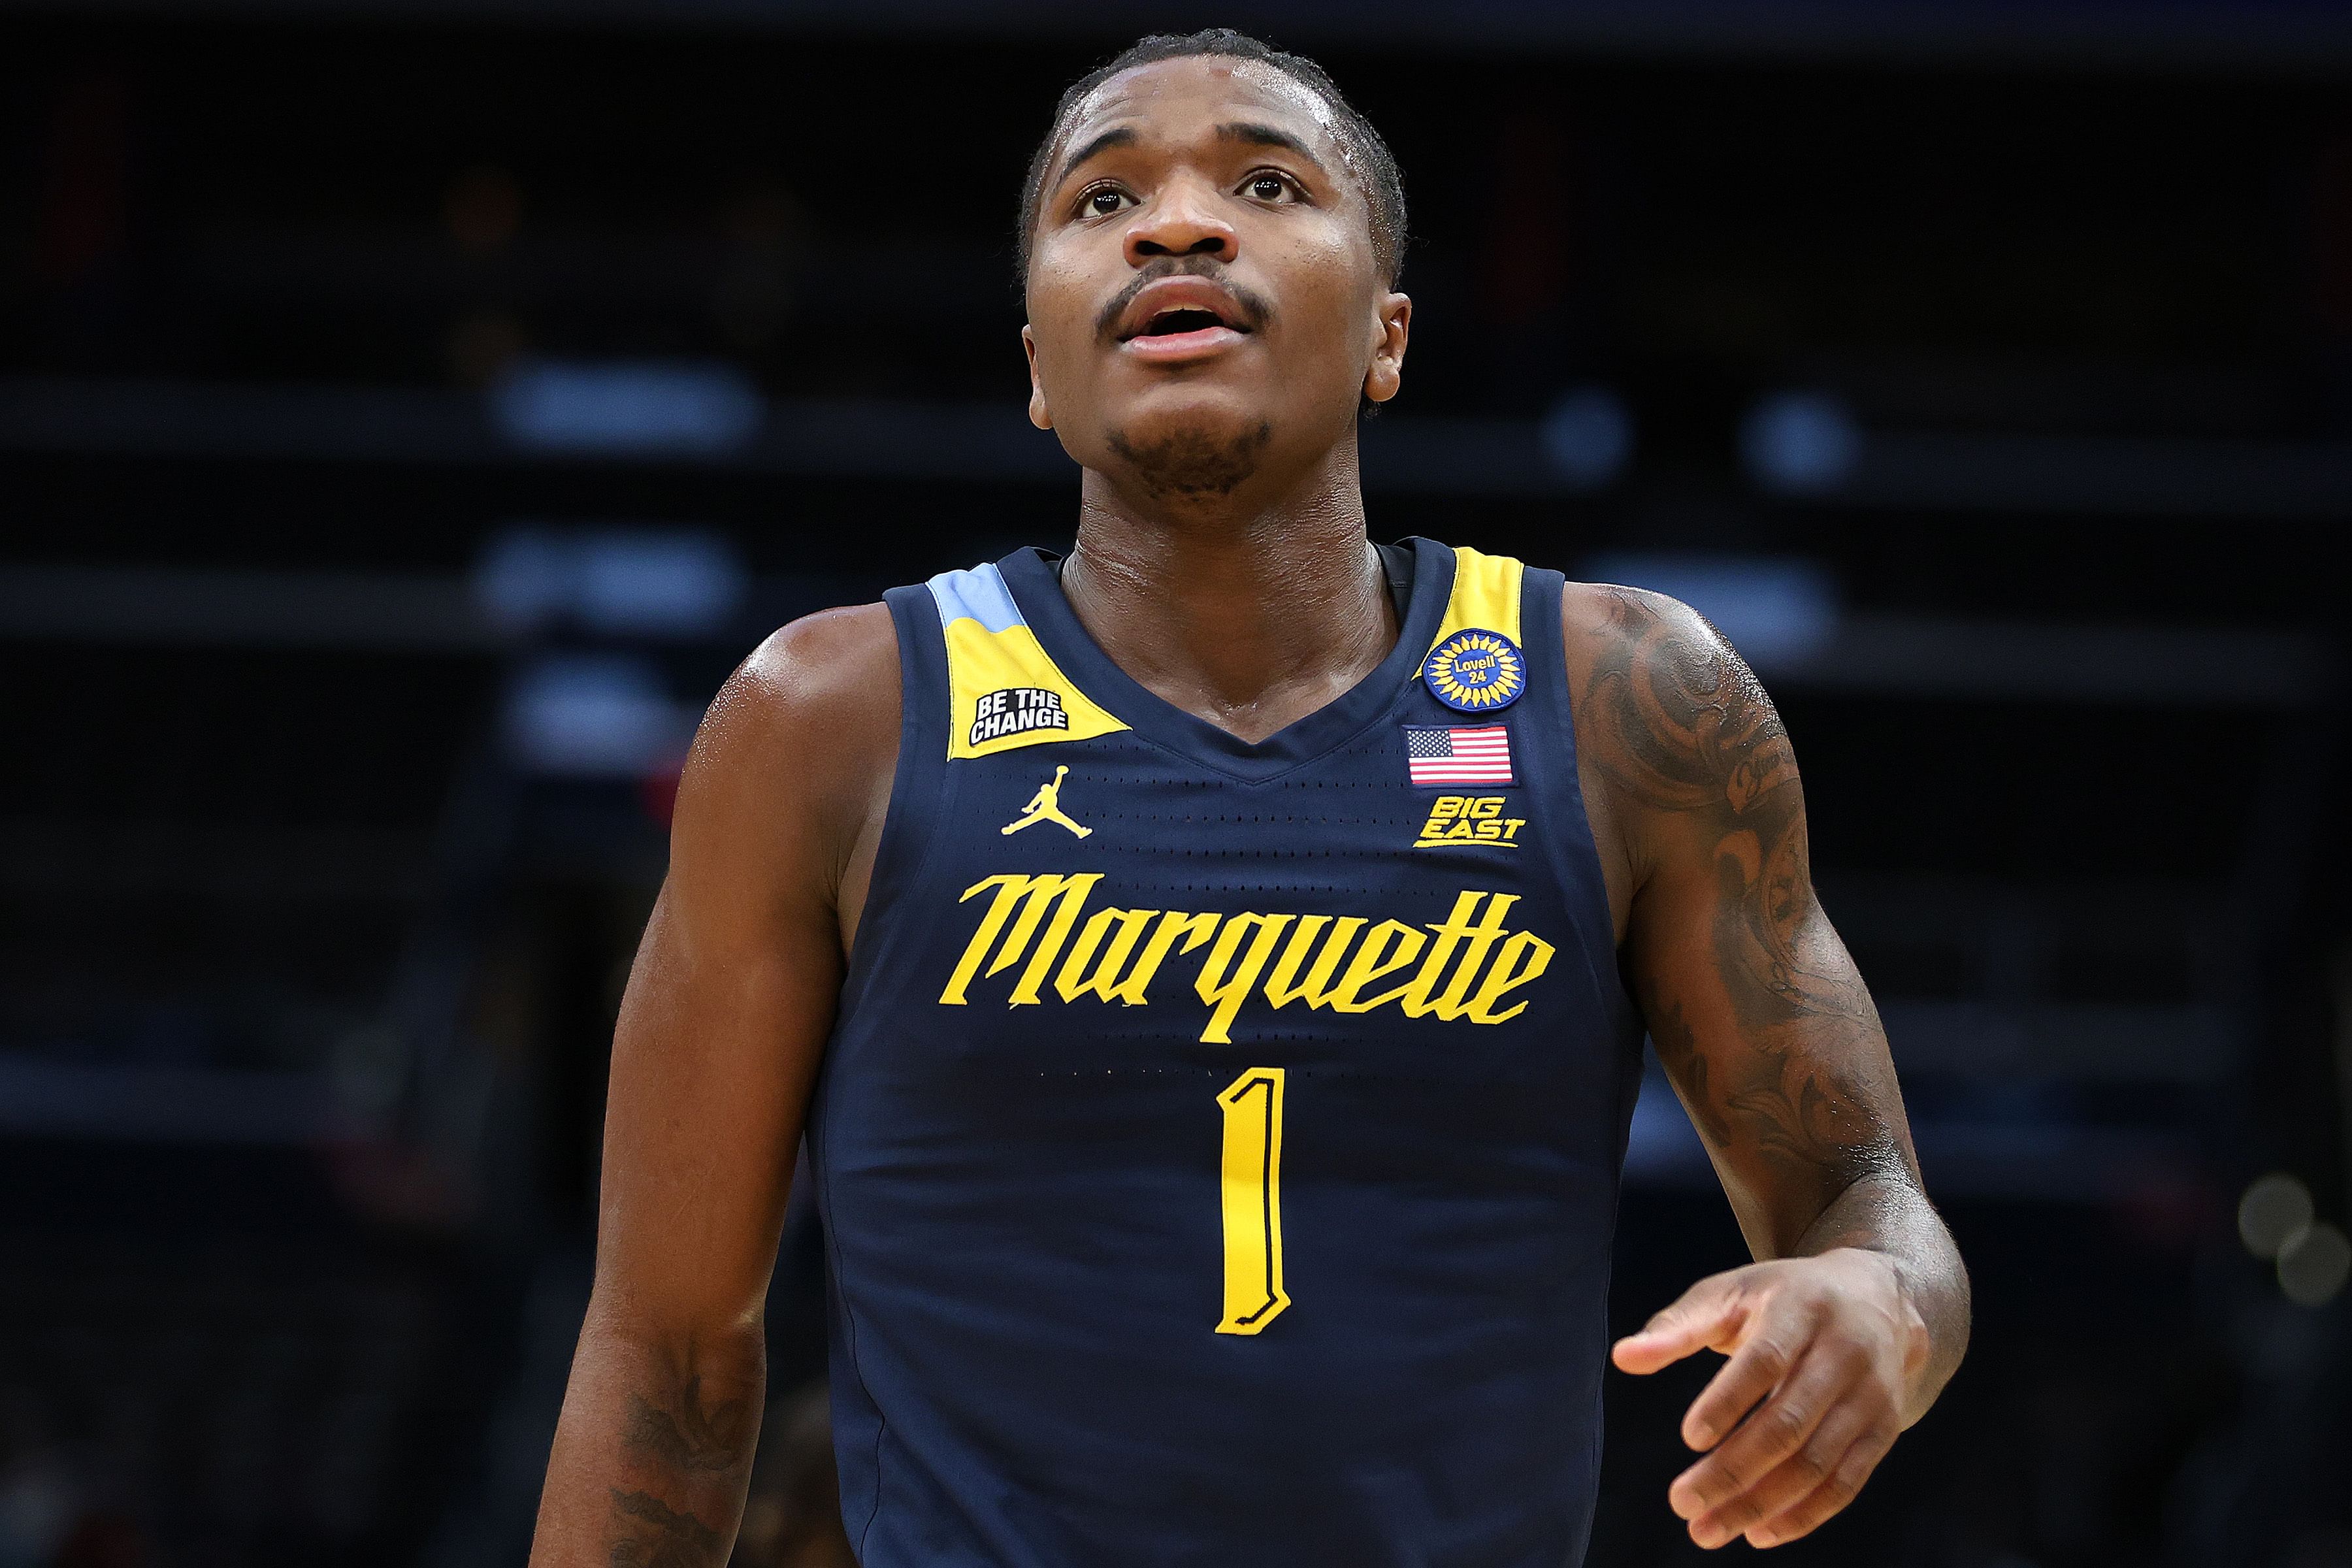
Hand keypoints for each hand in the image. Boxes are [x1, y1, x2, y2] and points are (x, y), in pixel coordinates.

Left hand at [1611, 1249, 1930, 1549]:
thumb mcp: (1730, 1294)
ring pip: (1817, 1463)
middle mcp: (1844, 1353)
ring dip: (1761, 1504)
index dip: (1728, 1400)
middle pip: (1789, 1423)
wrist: (1879, 1300)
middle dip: (1733, 1470)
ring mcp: (1870, 1396)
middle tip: (1683, 1503)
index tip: (1690, 1438)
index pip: (1765, 1360)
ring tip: (1709, 1529)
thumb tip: (1622, 1358)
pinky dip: (1804, 1516)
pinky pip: (1847, 1483)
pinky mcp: (1884, 1430)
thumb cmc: (1782, 1299)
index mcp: (1801, 1310)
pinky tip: (1759, 1533)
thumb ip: (1677, 1327)